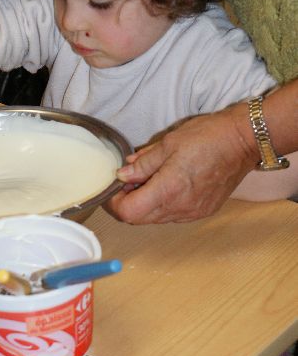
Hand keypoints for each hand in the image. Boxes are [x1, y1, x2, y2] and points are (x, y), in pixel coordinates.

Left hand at [107, 102, 258, 223]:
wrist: (243, 142)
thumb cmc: (207, 137)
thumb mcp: (168, 144)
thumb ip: (143, 163)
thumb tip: (122, 174)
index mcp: (169, 190)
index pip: (129, 213)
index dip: (114, 202)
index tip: (112, 187)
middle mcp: (180, 208)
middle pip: (140, 218)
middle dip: (127, 202)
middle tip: (127, 180)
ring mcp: (193, 212)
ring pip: (156, 218)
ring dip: (145, 203)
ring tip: (147, 179)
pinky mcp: (203, 211)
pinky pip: (173, 215)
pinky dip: (163, 203)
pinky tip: (166, 184)